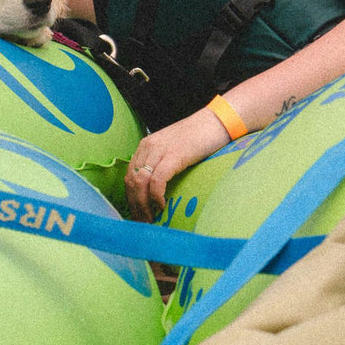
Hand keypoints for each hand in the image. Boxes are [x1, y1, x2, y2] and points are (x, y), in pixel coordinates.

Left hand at [125, 106, 230, 221]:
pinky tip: (162, 205)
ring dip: (143, 205)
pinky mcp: (174, 156)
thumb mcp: (172, 150)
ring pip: (140, 182)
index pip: (129, 176)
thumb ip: (161, 164)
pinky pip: (158, 180)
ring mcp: (160, 150)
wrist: (215, 122)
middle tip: (143, 223)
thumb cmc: (197, 138)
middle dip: (135, 205)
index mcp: (146, 146)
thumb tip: (156, 192)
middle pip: (131, 181)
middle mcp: (148, 147)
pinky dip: (156, 196)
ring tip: (151, 219)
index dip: (131, 198)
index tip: (138, 214)